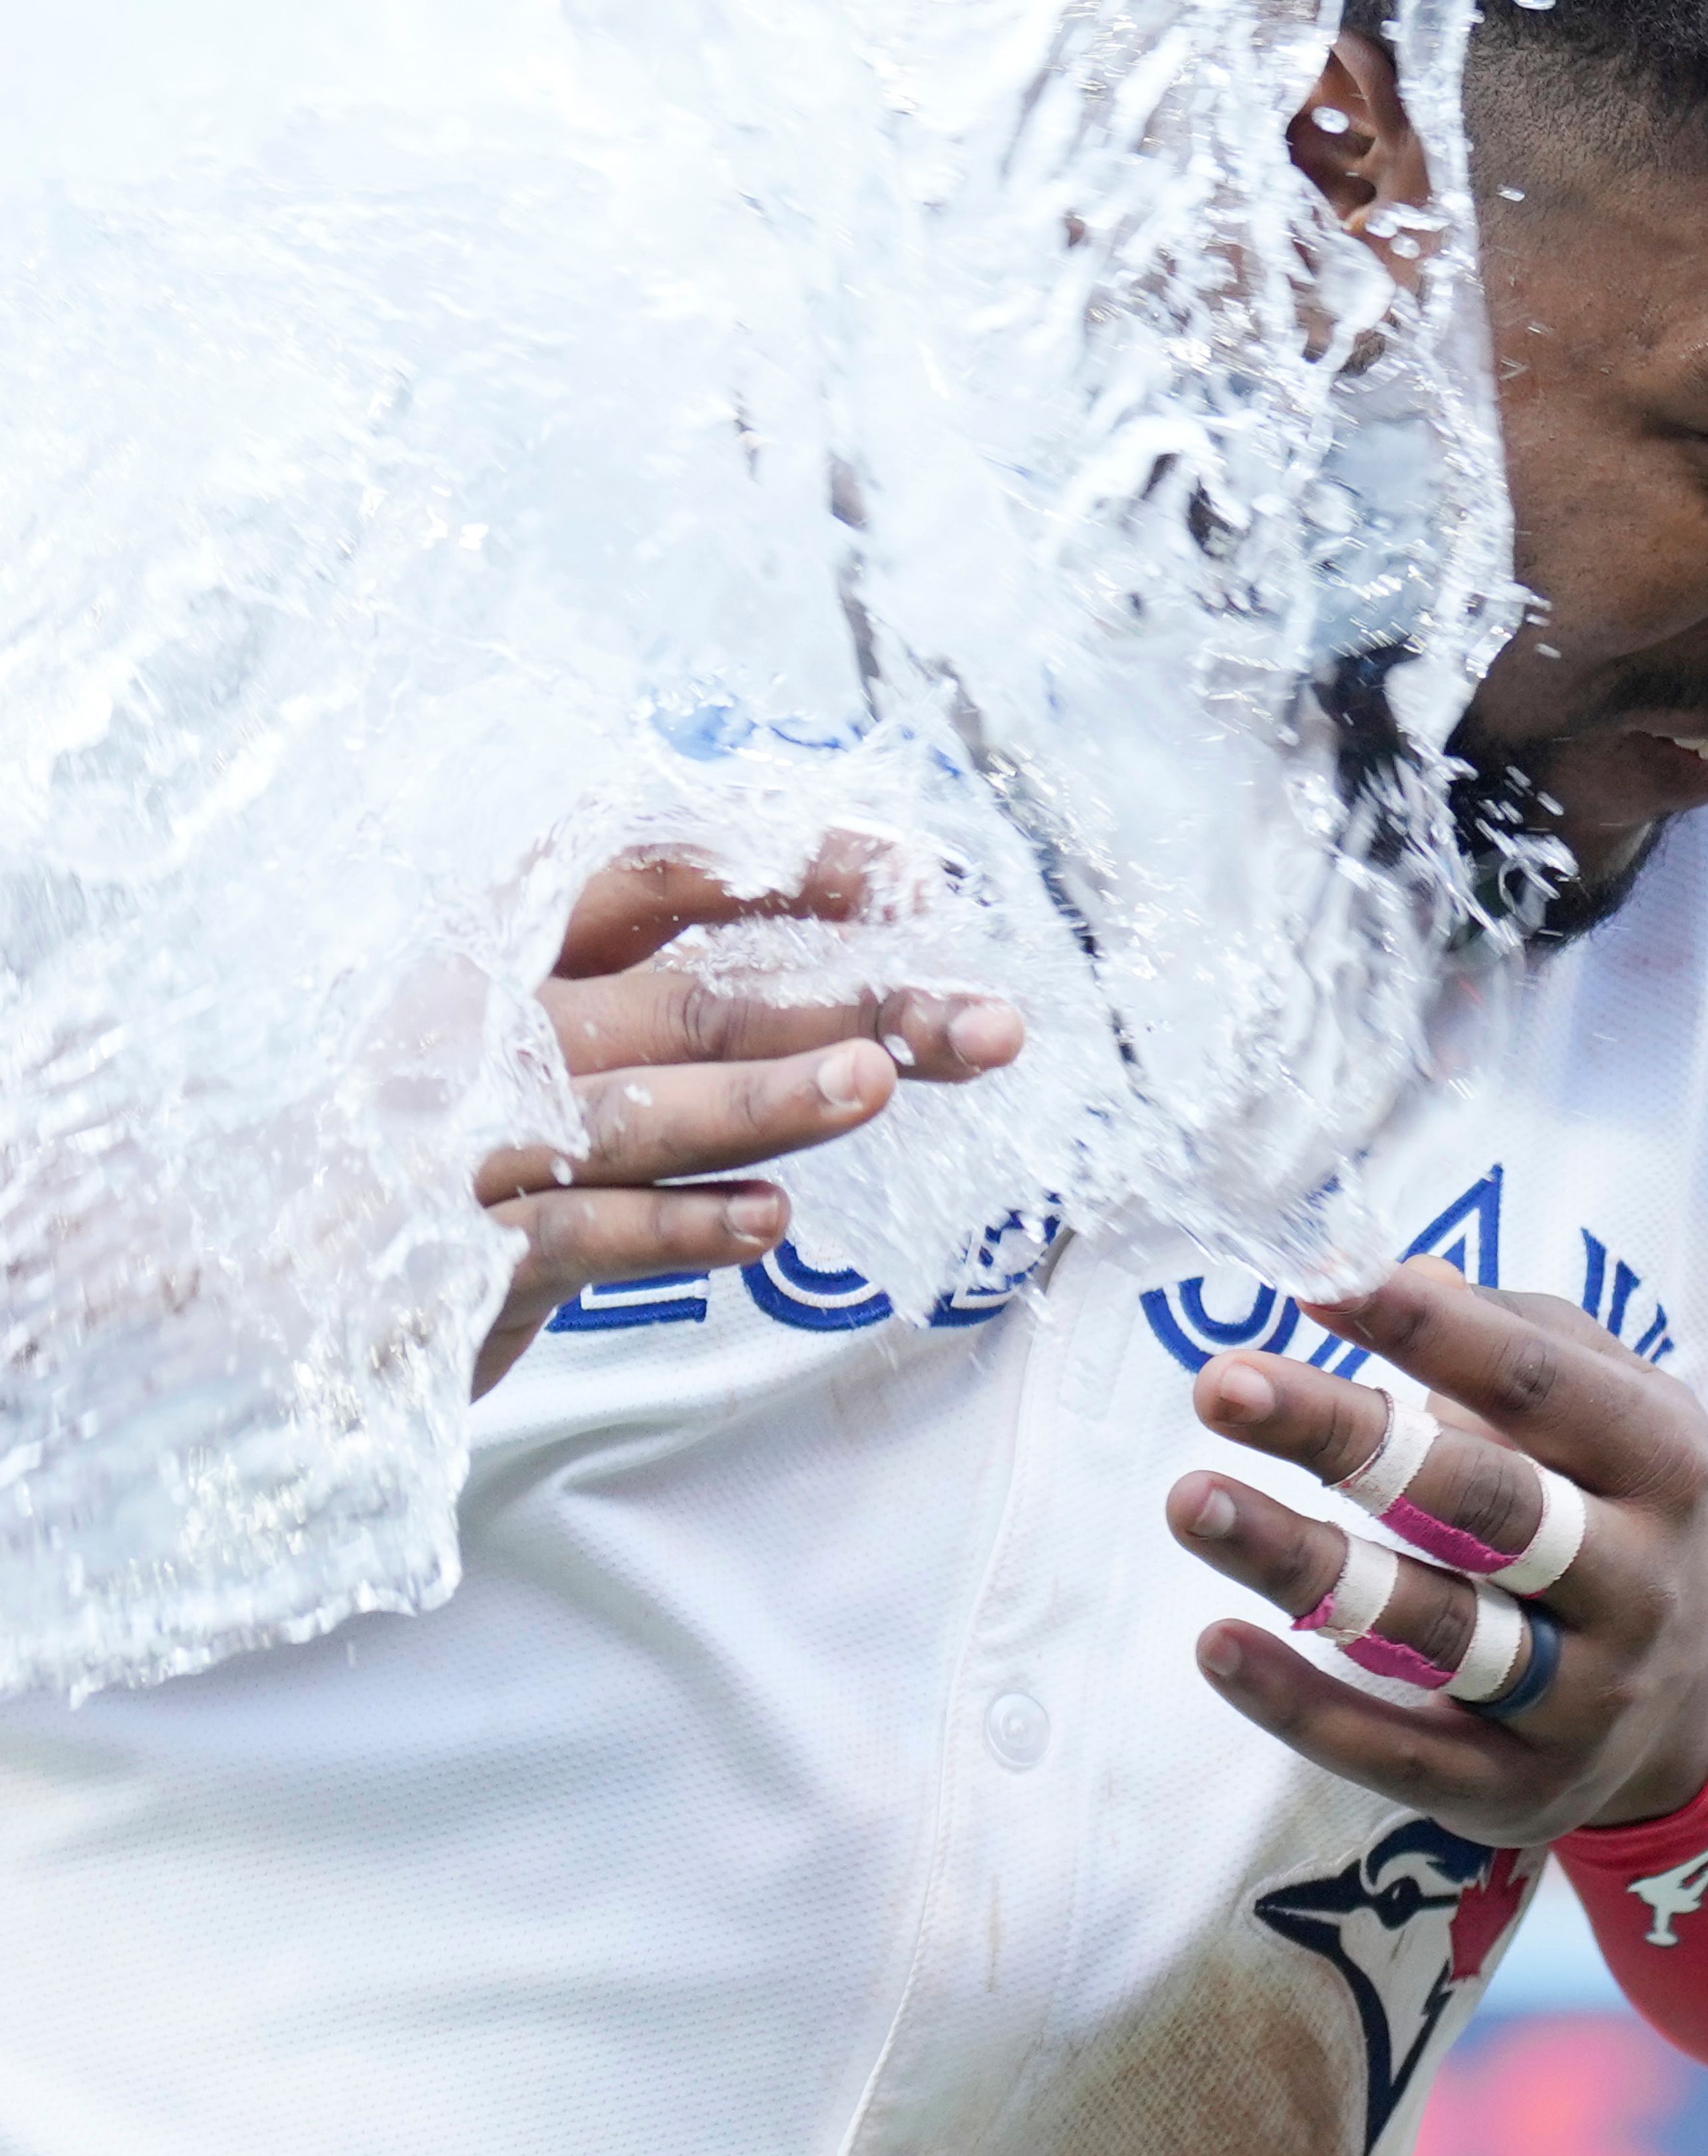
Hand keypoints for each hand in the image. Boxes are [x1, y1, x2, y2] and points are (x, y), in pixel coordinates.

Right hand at [472, 837, 1021, 1395]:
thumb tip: (870, 998)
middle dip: (849, 1005)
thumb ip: (688, 1008)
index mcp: (519, 943)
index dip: (797, 869)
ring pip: (639, 1109)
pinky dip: (673, 1227)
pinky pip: (578, 1232)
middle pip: (696, 996)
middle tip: (983, 1022)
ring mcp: (470, 1137)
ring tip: (873, 1082)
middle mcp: (495, 1021)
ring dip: (764, 1098)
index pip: (670, 874)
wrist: (277, 1286)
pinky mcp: (454, 1253)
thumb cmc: (455, 1139)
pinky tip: (768, 1222)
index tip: (918, 879)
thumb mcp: (559, 1044)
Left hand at [1167, 1257, 1707, 1839]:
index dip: (1432, 1330)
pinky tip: (1216, 1643)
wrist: (1697, 1702)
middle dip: (1343, 1438)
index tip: (1317, 1285)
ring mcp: (1582, 1700)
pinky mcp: (1518, 1795)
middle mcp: (1635, 1583)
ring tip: (1190, 1501)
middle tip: (1219, 1383)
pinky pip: (1399, 1753)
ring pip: (1432, 1627)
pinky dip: (1302, 1704)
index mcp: (1660, 1459)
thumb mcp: (1606, 1400)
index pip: (1539, 1386)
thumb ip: (1505, 1330)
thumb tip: (1371, 1276)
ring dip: (1299, 1562)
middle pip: (1480, 1503)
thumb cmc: (1612, 1501)